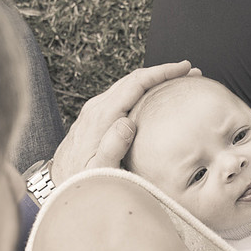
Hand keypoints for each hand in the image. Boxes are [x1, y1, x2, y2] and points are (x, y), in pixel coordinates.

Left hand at [49, 61, 199, 184]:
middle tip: (191, 72)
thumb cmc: (82, 181)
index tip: (184, 68)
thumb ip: (112, 148)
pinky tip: (156, 99)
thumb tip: (127, 123)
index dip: (162, 72)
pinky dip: (143, 92)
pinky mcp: (96, 116)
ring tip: (179, 81)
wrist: (59, 182)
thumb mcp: (98, 171)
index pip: (136, 83)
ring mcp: (95, 110)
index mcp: (102, 116)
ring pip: (129, 86)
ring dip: (154, 81)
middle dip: (164, 72)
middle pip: (134, 79)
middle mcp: (97, 107)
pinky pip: (123, 97)